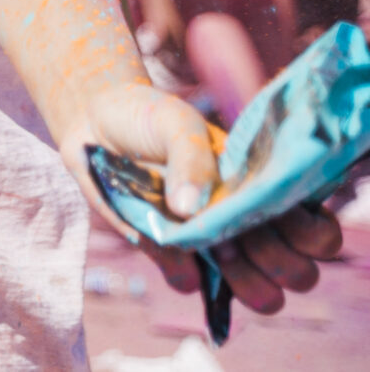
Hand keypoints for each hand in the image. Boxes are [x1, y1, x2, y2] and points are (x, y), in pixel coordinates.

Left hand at [61, 80, 343, 310]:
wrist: (95, 123)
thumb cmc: (150, 118)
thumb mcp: (177, 122)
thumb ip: (193, 158)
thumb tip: (190, 209)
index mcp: (268, 194)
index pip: (319, 237)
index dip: (311, 237)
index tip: (279, 214)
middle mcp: (251, 226)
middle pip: (298, 275)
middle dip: (276, 260)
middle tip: (241, 230)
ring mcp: (215, 247)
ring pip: (261, 296)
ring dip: (242, 279)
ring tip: (213, 244)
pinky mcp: (172, 257)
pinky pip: (190, 284)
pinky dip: (180, 267)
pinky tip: (164, 234)